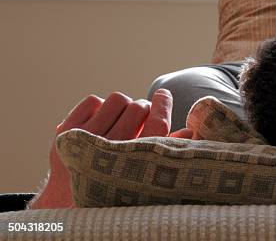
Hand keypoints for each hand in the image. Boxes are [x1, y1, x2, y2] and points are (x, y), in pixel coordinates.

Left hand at [30, 89, 191, 208]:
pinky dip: (101, 106)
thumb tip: (190, 130)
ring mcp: (84, 139)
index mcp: (134, 162)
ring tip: (123, 120)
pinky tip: (103, 121)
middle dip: (143, 108)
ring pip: (118, 100)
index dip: (162, 104)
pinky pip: (94, 101)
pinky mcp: (66, 131)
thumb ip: (168, 150)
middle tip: (142, 117)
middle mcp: (108, 150)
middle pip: (138, 108)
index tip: (163, 95)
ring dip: (124, 106)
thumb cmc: (117, 181)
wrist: (70, 199)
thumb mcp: (145, 172)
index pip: (155, 123)